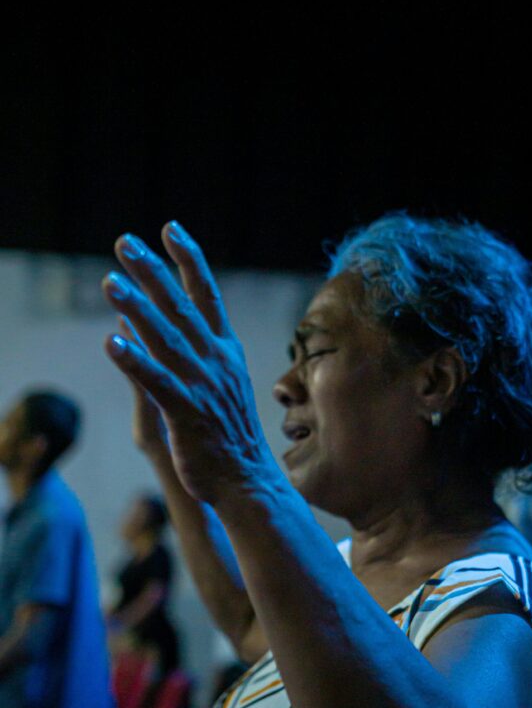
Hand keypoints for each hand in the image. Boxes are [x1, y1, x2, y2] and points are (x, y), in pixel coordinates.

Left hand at [102, 222, 278, 506]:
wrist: (247, 478)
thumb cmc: (228, 431)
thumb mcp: (220, 381)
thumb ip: (197, 349)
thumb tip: (159, 317)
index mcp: (225, 350)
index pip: (207, 295)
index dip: (189, 260)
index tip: (170, 229)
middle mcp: (215, 361)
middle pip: (180, 307)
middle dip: (152, 272)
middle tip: (124, 243)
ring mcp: (202, 386)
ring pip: (165, 339)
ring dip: (136, 308)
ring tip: (110, 282)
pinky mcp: (186, 414)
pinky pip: (156, 383)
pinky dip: (134, 361)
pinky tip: (112, 342)